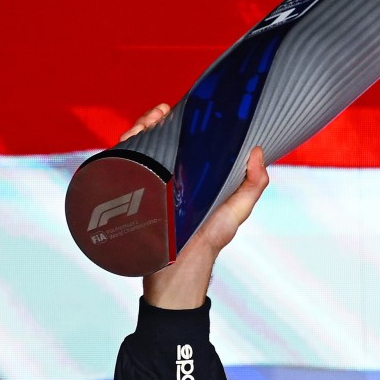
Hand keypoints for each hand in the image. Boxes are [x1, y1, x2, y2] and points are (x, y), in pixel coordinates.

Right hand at [120, 104, 270, 308]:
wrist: (178, 271)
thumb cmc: (209, 241)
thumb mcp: (236, 212)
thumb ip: (252, 185)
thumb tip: (258, 151)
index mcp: (195, 177)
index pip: (187, 142)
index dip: (185, 123)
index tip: (187, 109)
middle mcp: (170, 177)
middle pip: (159, 140)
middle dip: (157, 121)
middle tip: (161, 112)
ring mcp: (148, 185)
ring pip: (139, 148)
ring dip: (140, 129)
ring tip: (150, 121)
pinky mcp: (131, 194)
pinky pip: (122, 165)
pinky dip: (123, 147)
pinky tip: (131, 138)